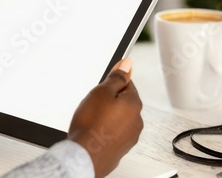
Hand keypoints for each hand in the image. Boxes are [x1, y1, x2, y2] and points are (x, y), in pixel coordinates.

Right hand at [68, 58, 142, 177]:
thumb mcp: (101, 92)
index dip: (114, 83)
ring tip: (92, 119)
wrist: (85, 155)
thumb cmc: (91, 126)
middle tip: (93, 104)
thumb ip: (116, 77)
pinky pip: (114, 132)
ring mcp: (130, 136)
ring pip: (119, 118)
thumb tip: (127, 64)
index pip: (128, 84)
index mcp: (134, 104)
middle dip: (110, 101)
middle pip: (124, 102)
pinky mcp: (121, 148)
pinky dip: (106, 130)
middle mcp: (136, 121)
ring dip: (108, 116)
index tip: (103, 86)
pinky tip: (94, 131)